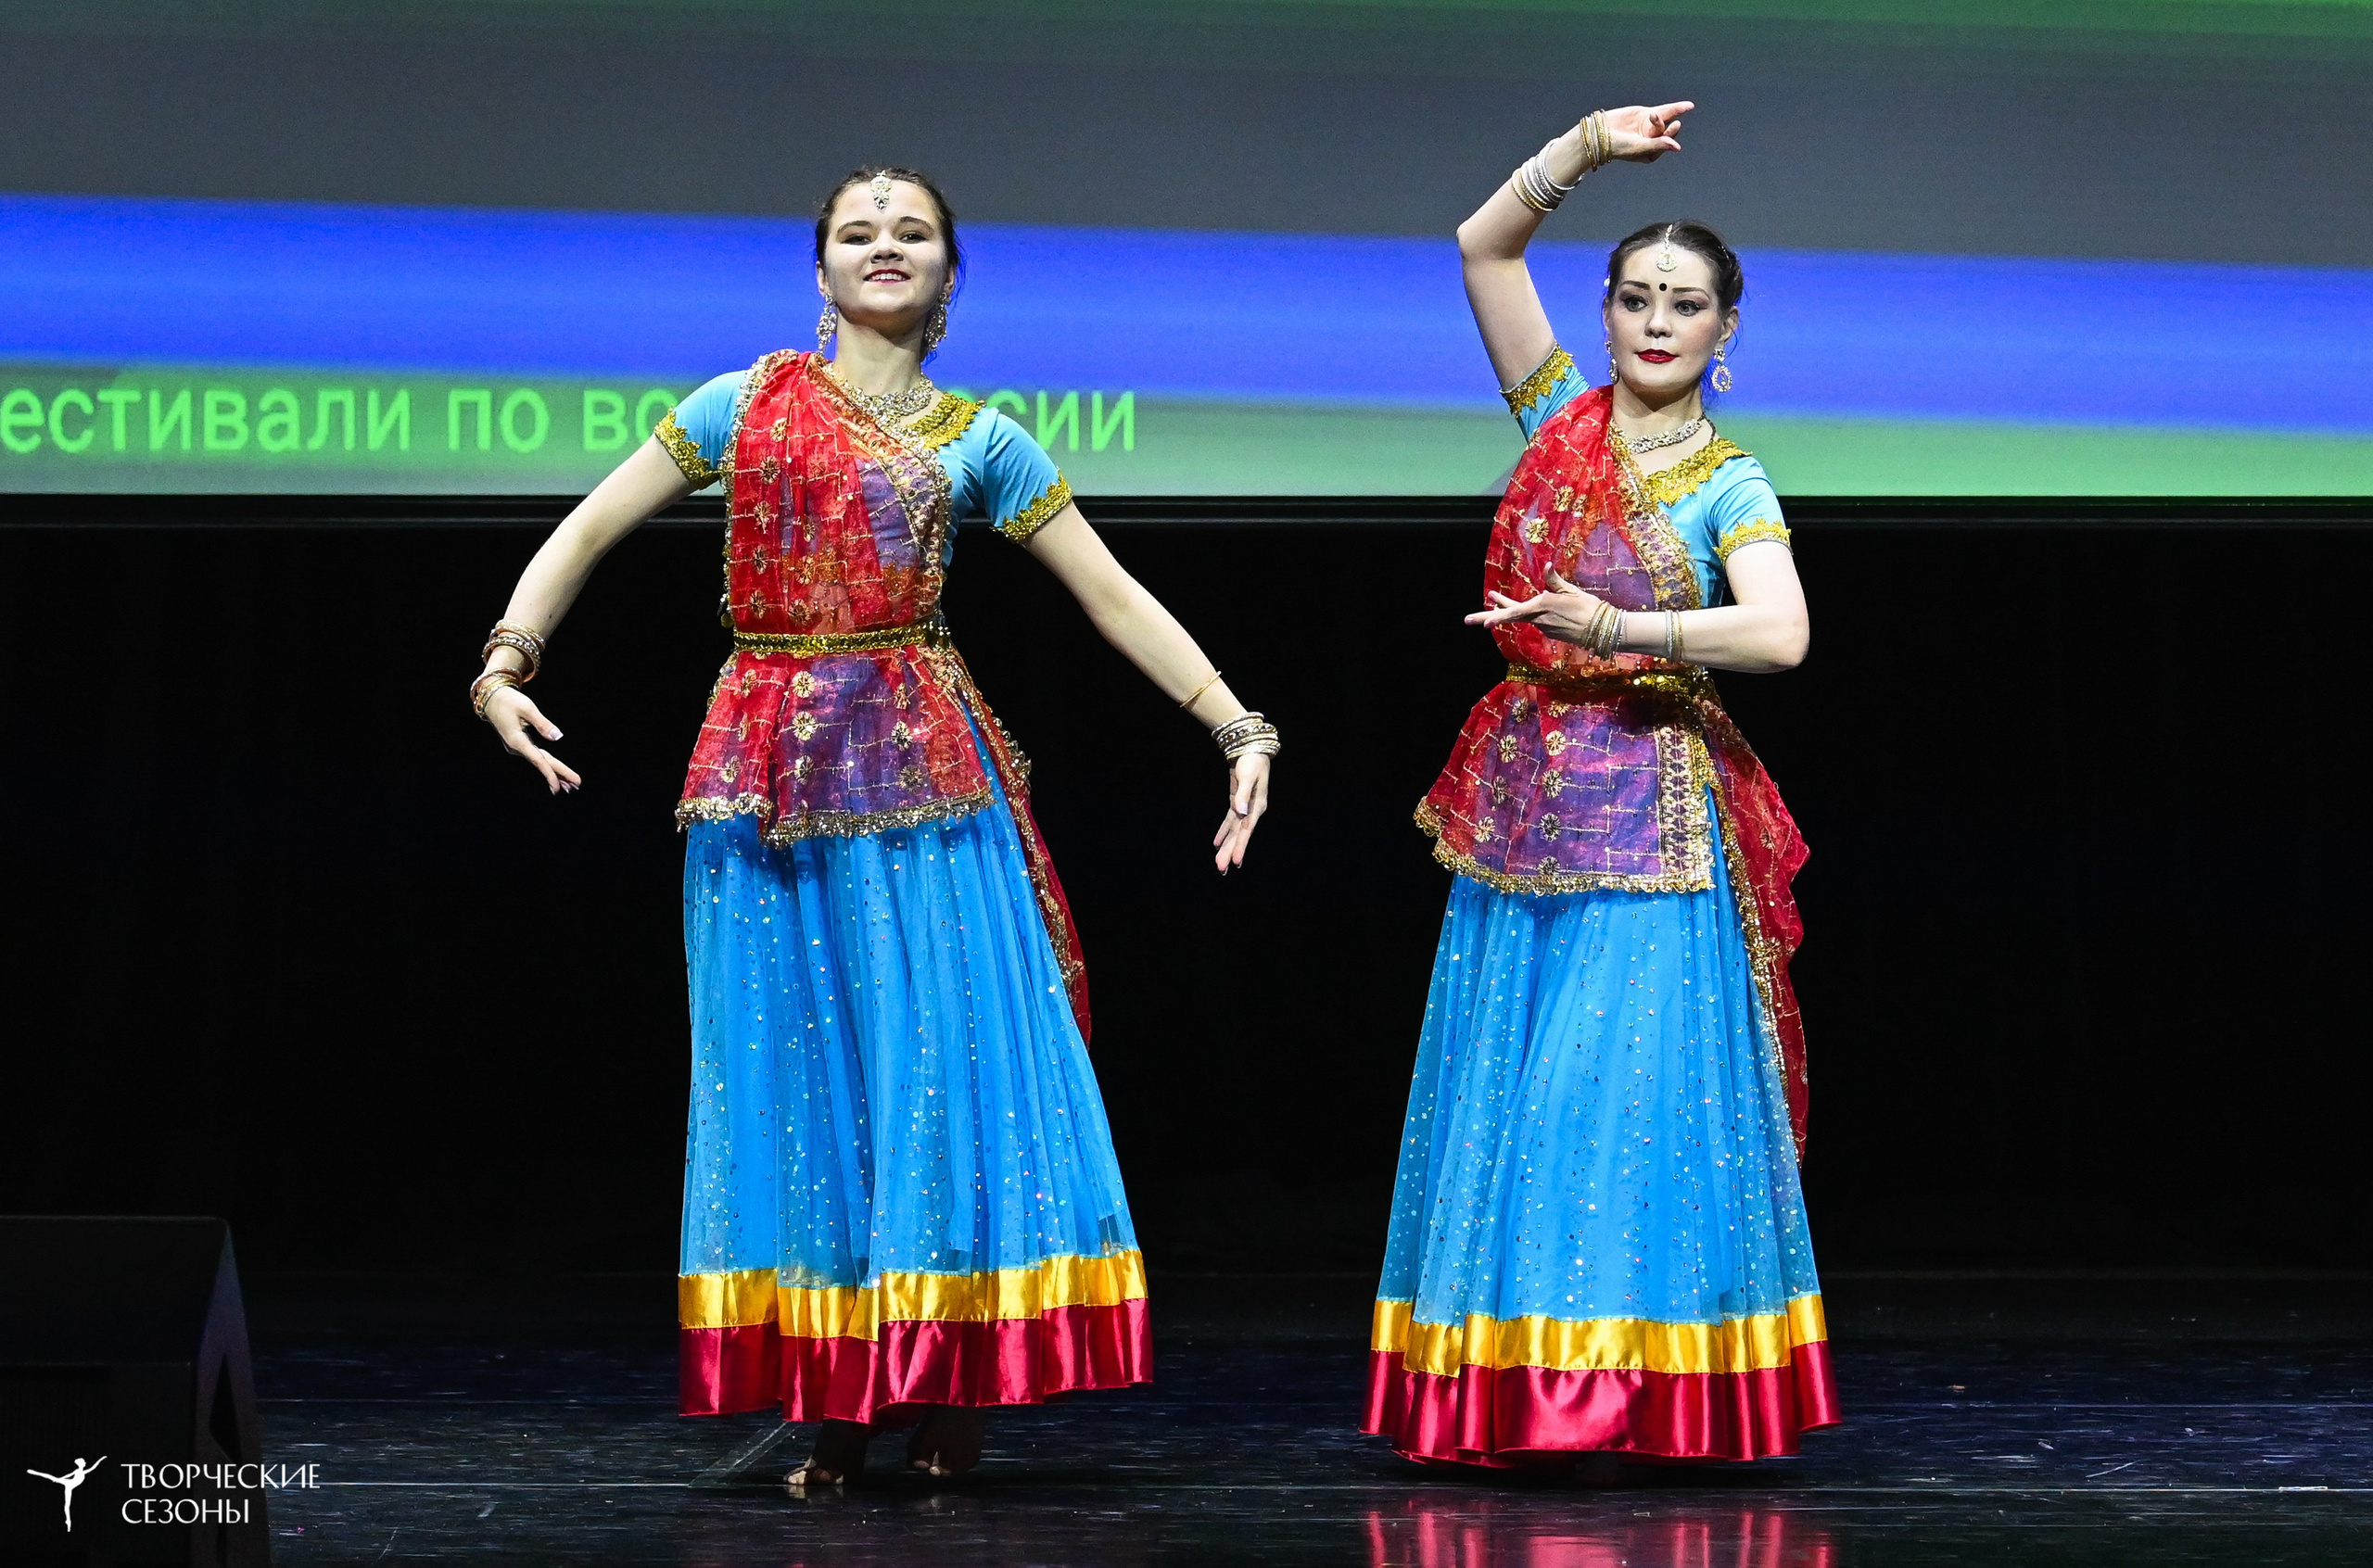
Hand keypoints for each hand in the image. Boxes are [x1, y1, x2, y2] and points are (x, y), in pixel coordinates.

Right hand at [485, 685, 581, 794]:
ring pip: (539, 761)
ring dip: (555, 772)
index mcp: (517, 741)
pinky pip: (536, 756)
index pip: (538, 760)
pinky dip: (547, 764)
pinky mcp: (518, 744)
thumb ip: (543, 724)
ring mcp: (516, 747)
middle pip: (542, 763)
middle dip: (559, 776)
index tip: (558, 787)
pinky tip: (555, 772)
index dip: (550, 774)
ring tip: (570, 785)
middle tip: (576, 785)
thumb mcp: (528, 708)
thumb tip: (558, 737)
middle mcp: (516, 748)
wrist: (490, 698)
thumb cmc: (508, 700)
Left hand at [1210, 751, 1271, 874]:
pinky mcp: (1237, 802)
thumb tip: (1240, 811)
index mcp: (1257, 806)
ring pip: (1234, 831)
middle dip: (1231, 851)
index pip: (1247, 830)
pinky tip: (1217, 843)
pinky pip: (1230, 821)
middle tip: (1221, 868)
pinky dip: (1224, 832)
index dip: (1241, 846)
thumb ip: (1243, 794)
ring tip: (1219, 863)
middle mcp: (1252, 810)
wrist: (1251, 749)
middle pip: (1239, 834)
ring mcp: (1245, 807)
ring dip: (1227, 846)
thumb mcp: (1248, 776)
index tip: (1235, 861)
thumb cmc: (1252, 761)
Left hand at [1465, 567, 1610, 645]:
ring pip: (1522, 617)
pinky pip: (1536, 620)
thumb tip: (1547, 566)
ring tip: (1492, 600)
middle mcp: (1538, 618)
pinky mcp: (1549, 632)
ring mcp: (1543, 626)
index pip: (1515, 613)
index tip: (1483, 623)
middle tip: (1467, 619)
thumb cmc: (1588, 607)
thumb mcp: (1571, 591)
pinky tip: (1534, 607)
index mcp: (1542, 606)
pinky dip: (1529, 614)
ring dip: (1507, 609)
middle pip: (1510, 617)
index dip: (1499, 617)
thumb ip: (1555, 580)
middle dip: (1488, 617)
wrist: (1602, 629)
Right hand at [1603, 101, 1690, 162]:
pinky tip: (1688, 106)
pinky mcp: (1644, 115)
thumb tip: (1677, 147)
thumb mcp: (1639, 146)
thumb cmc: (1617, 146)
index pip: (1666, 144)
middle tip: (1653, 118)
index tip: (1672, 127)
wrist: (1598, 133)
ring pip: (1665, 119)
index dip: (1669, 136)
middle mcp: (1651, 141)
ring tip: (1665, 111)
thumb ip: (1658, 145)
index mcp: (1650, 153)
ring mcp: (1648, 127)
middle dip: (1662, 125)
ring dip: (1667, 115)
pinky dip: (1675, 108)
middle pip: (1666, 131)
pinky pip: (1662, 111)